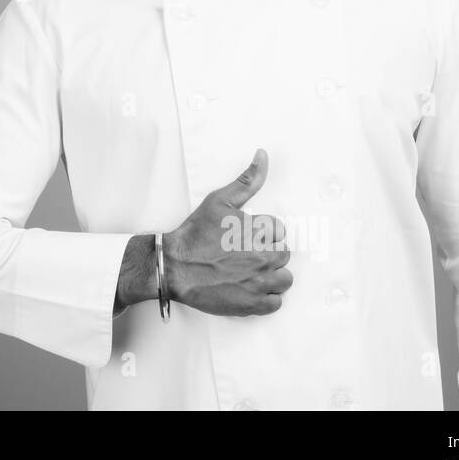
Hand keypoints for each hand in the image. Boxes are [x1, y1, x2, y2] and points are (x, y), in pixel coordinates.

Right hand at [163, 149, 292, 315]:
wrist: (174, 266)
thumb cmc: (195, 234)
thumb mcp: (219, 201)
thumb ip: (247, 180)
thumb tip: (263, 155)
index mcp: (258, 230)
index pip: (279, 231)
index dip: (263, 234)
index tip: (246, 238)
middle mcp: (263, 255)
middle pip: (283, 254)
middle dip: (266, 253)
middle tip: (243, 255)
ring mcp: (259, 281)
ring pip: (284, 279)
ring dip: (271, 276)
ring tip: (248, 273)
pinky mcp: (253, 304)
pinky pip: (276, 302)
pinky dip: (265, 298)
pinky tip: (248, 288)